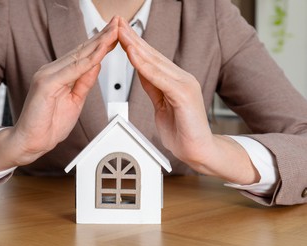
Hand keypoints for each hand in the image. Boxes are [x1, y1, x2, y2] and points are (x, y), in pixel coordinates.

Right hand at [0, 17, 118, 173]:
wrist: (30, 142)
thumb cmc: (49, 124)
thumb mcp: (75, 100)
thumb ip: (84, 82)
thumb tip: (96, 65)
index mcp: (59, 74)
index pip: (83, 55)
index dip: (101, 43)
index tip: (116, 34)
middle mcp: (52, 70)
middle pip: (82, 50)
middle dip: (102, 36)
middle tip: (118, 22)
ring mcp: (47, 75)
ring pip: (78, 56)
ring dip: (98, 43)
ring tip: (114, 31)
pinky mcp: (45, 84)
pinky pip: (71, 71)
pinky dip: (87, 61)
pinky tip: (100, 52)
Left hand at [118, 18, 258, 183]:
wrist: (198, 151)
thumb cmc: (182, 131)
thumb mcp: (162, 105)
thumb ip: (154, 87)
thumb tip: (142, 72)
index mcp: (175, 81)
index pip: (151, 59)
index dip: (135, 45)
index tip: (120, 33)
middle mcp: (181, 78)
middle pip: (152, 55)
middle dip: (133, 39)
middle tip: (118, 23)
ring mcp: (184, 84)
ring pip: (155, 63)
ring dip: (136, 47)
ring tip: (122, 34)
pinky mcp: (184, 94)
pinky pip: (160, 78)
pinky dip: (145, 67)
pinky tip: (134, 56)